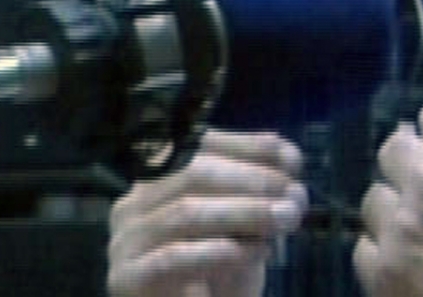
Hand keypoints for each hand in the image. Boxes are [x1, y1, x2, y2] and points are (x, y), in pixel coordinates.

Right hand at [108, 129, 307, 296]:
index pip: (201, 144)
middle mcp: (135, 200)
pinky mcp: (128, 277)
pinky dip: (221, 250)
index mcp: (159, 176)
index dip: (248, 146)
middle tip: (296, 198)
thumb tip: (287, 154)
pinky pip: (174, 257)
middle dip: (253, 180)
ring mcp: (126, 239)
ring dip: (245, 212)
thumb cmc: (220, 265)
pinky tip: (257, 251)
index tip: (292, 160)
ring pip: (186, 212)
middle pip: (194, 172)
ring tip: (286, 220)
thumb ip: (256, 187)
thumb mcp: (241, 219)